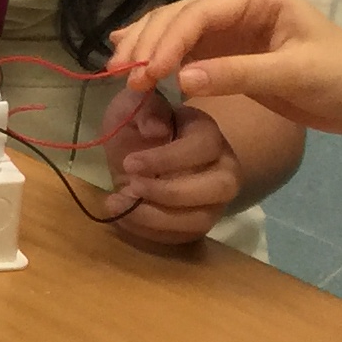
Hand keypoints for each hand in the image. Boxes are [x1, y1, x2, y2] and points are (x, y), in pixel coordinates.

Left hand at [92, 86, 242, 246]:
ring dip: (156, 218)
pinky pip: (183, 237)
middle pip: (218, 188)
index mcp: (208, 133)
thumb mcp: (134, 104)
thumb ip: (144, 108)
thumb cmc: (138, 123)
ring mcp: (214, 200)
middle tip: (131, 186)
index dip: (167, 158)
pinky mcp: (198, 223)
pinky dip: (150, 232)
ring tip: (119, 203)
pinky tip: (122, 216)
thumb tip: (156, 130)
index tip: (130, 162)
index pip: (202, 148)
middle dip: (170, 192)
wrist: (135, 150)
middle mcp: (223, 168)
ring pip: (201, 220)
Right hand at [107, 0, 341, 137]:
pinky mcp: (227, 50)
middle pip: (179, 17)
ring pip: (175, 29)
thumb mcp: (294, 74)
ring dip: (145, 49)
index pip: (199, 13)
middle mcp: (238, 3)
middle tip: (121, 76)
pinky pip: (183, 49)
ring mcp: (231, 26)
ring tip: (116, 71)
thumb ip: (237, 74)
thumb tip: (178, 79)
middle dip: (148, 44)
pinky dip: (156, 54)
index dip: (167, 41)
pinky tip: (128, 57)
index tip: (144, 73)